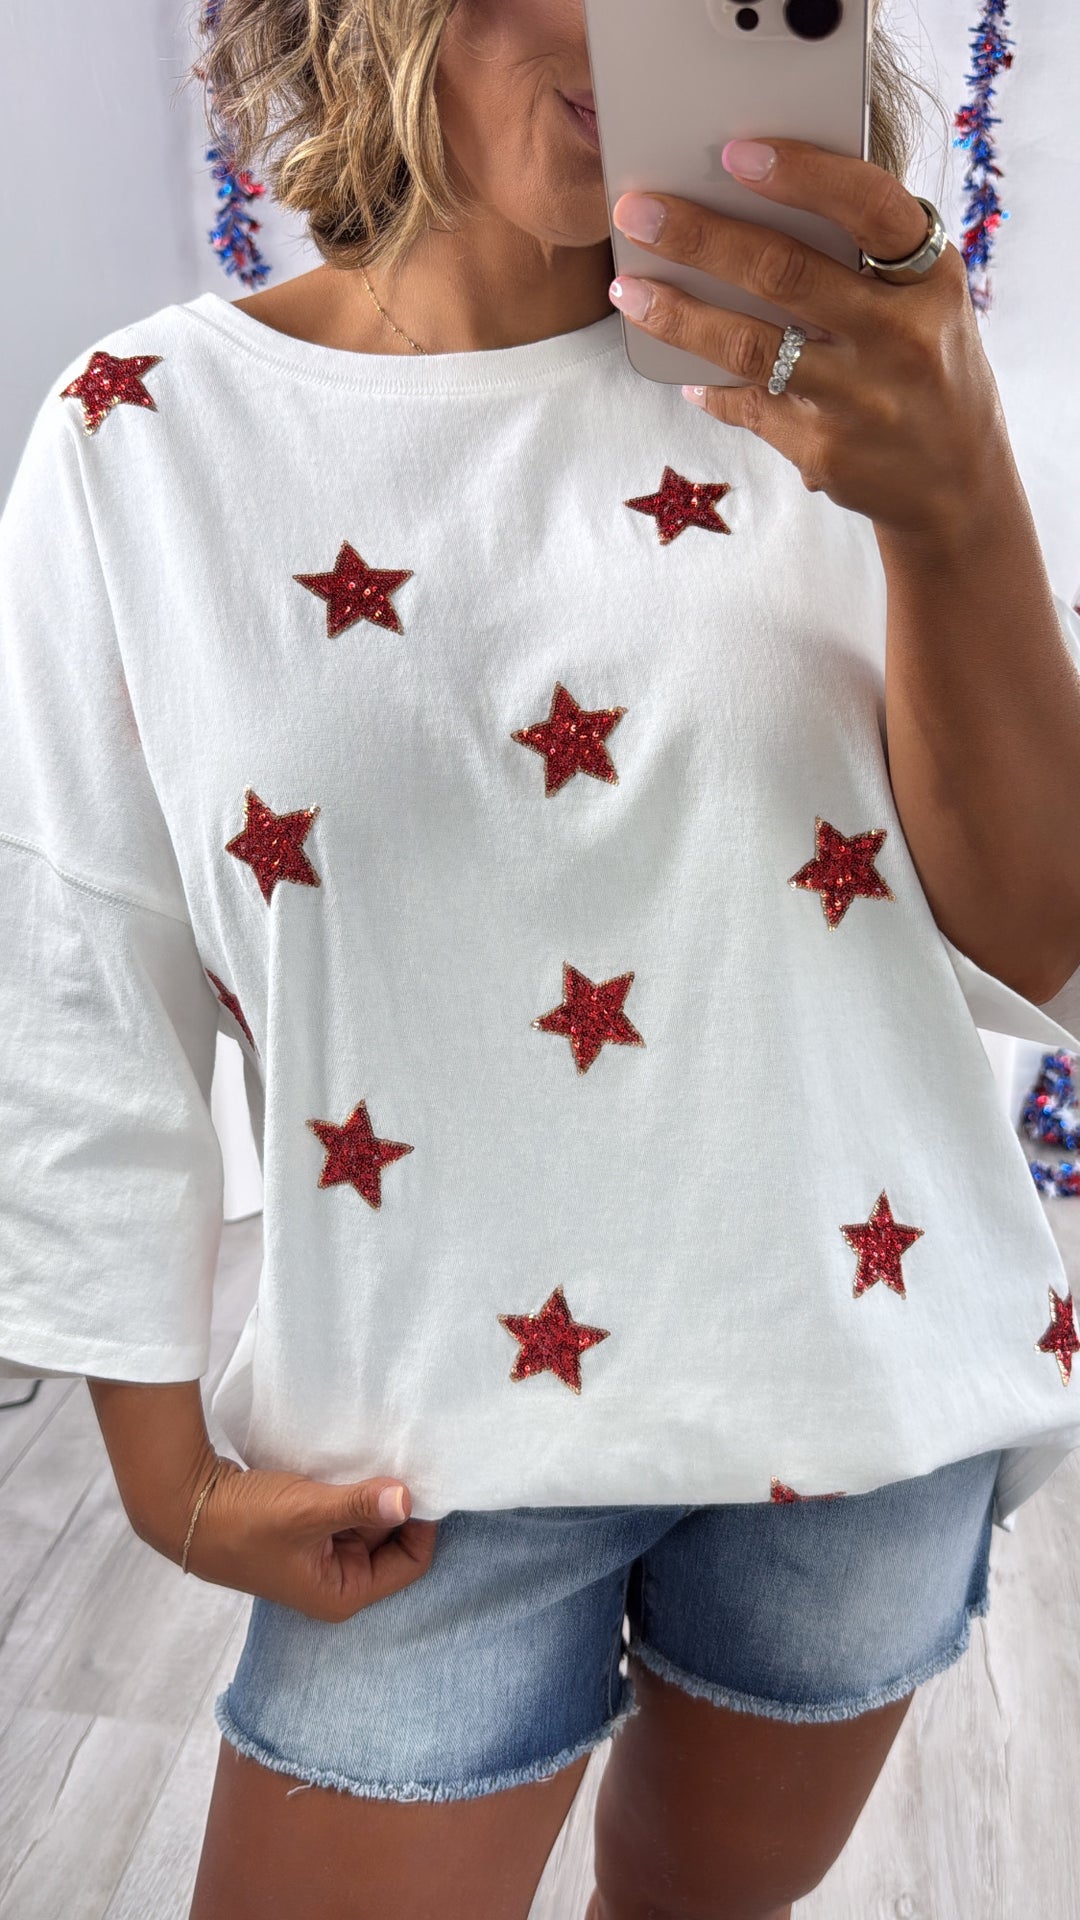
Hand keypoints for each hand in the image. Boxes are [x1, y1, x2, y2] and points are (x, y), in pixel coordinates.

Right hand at [175, 1454, 439, 1621]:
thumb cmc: (245, 1521)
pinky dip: (354, 1490)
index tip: (424, 1480)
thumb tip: (409, 1499)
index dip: (422, 1523)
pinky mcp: (308, 1531)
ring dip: (374, 1494)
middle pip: (393, 1540)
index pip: (411, 1562)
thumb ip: (360, 1505)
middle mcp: (337, 1580)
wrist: (187, 1506)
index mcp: (343, 1593)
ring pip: (370, 1521)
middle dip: (398, 1505)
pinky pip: (348, 1510)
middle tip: (406, 1461)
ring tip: (381, 1457)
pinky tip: (355, 1463)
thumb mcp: (308, 1512)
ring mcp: (322, 1555)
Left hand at [608, 137, 1007, 539]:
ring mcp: (861, 400)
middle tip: (637, 211)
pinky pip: (749, 406)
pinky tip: (683, 377)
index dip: (801, 175)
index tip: (735, 152)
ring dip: (678, 315)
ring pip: (750, 347)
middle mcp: (900, 337)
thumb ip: (865, 259)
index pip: (868, 207)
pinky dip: (711, 387)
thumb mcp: (925, 302)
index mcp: (931, 279)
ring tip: (629, 290)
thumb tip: (748, 212)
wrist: (957, 482)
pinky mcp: (824, 451)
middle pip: (784, 274)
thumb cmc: (927, 365)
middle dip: (699, 237)